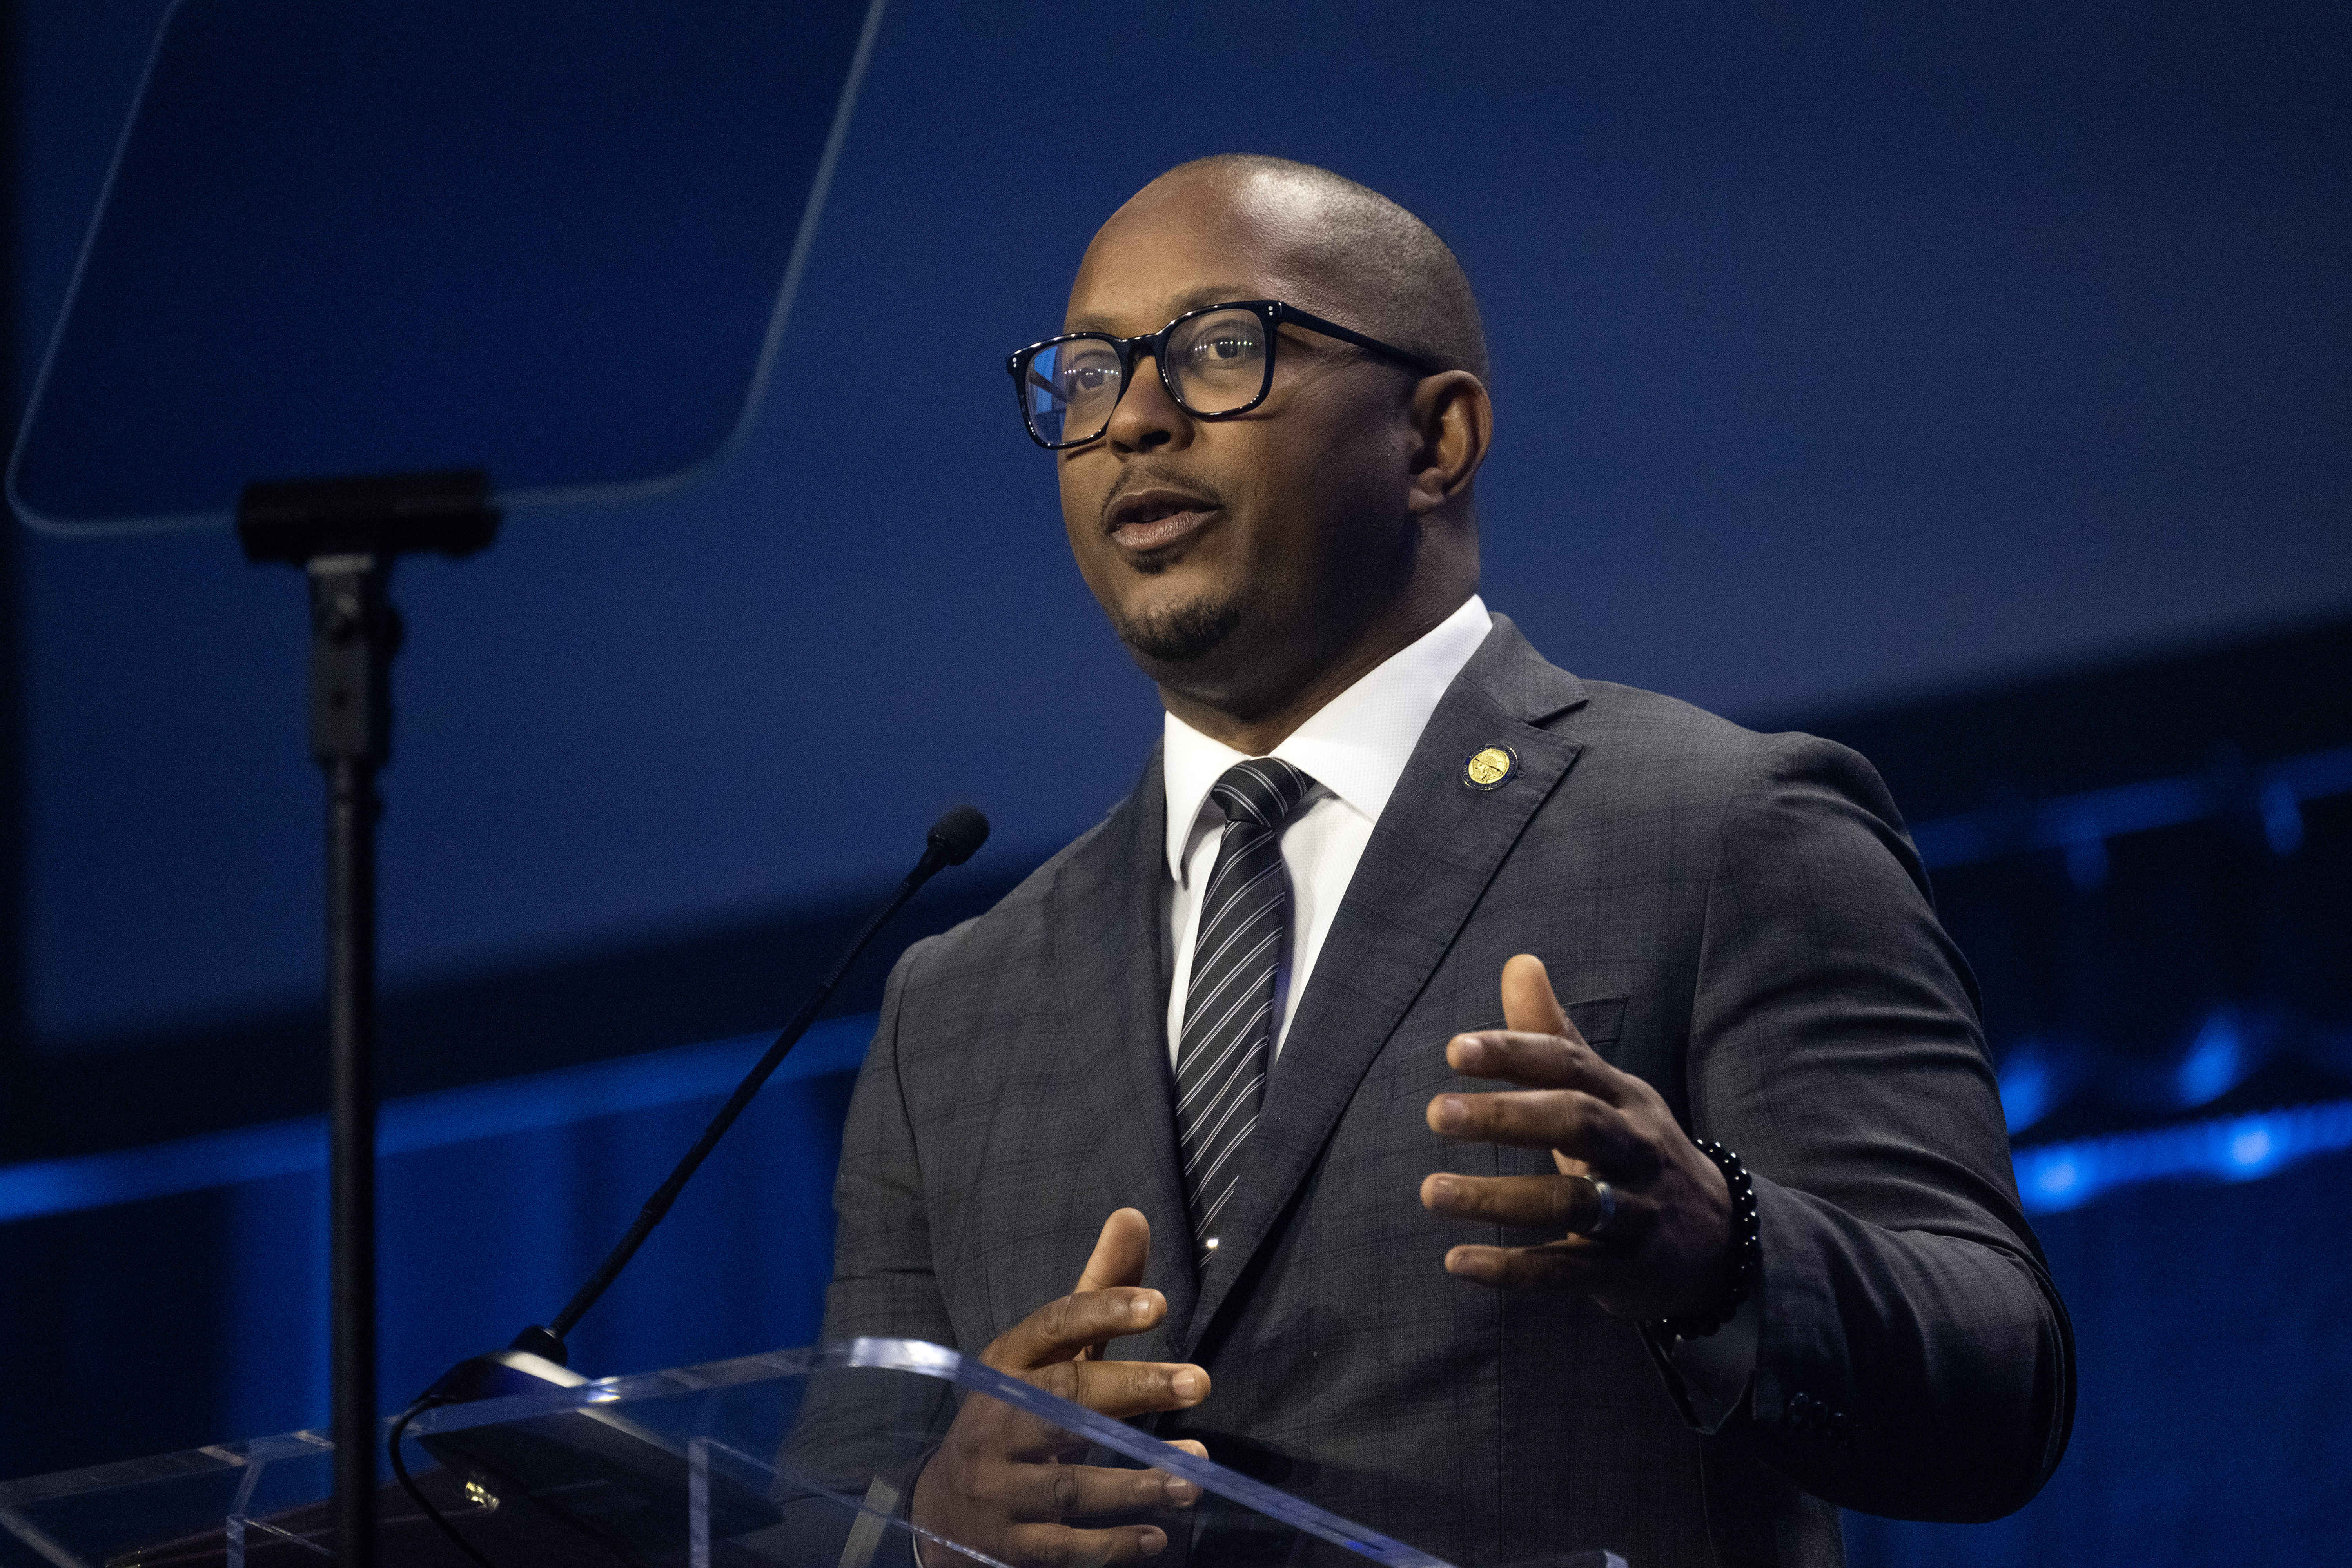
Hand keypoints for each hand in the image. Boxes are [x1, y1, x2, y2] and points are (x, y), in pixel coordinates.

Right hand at [911, 1208, 1209, 1567]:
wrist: (945, 1505)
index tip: (1159, 1304)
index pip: (1052, 1327)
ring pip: (1069, 1483)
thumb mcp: (1050, 1352)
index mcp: (1006, 1364)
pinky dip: (1112, 1543)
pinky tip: (1158, 1535)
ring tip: (1197, 1471)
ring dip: (1137, 1479)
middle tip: (1201, 1383)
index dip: (1103, 1311)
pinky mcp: (1008, 1542)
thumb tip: (1134, 1214)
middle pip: (1065, 1401)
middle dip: (1133, 1389)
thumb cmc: (1020, 1410)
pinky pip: (1063, 1545)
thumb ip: (1096, 1290)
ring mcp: (998, 1485)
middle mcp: (996, 1420)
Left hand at [1419, 955, 1731, 1319]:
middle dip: (1508, 1117)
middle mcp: (1635, 1150)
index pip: (1571, 1065)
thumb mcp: (1605, 1093)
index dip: (1516, 1053)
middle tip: (1437, 1113)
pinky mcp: (1624, 1271)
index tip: (1455, 1050)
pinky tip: (1456, 1262)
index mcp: (1624, 1100)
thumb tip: (1518, 961)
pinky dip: (1512, 1269)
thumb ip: (1554, 1035)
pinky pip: (1566, 1271)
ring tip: (1431, 1191)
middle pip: (1578, 1123)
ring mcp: (1635, 1214)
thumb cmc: (1636, 1153)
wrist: (1723, 1244)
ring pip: (1570, 1202)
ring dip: (1498, 1198)